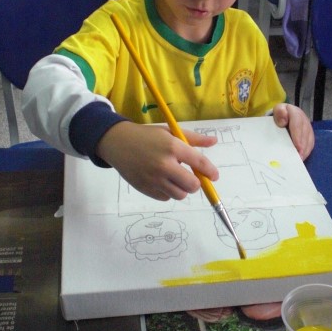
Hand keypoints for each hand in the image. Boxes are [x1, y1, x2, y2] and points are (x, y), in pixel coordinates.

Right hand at [95, 122, 218, 200]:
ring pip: (180, 195)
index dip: (210, 171)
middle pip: (192, 185)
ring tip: (174, 178)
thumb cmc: (147, 136)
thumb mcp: (169, 132)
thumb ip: (193, 139)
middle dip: (195, 183)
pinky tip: (162, 181)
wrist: (117, 143)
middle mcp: (164, 164)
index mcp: (172, 147)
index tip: (214, 176)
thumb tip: (214, 141)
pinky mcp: (145, 188)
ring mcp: (153, 179)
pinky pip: (165, 198)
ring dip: (182, 188)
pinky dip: (168, 192)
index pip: (199, 163)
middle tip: (190, 177)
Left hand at [272, 103, 314, 159]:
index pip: (297, 124)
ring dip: (305, 150)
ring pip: (309, 140)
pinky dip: (306, 152)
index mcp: (296, 113)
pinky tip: (302, 158)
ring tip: (300, 159)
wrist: (285, 114)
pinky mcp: (310, 135)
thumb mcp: (278, 110)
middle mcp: (304, 120)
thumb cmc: (280, 114)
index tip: (298, 146)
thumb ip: (279, 113)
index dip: (298, 136)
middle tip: (299, 157)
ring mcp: (308, 128)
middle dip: (302, 146)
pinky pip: (310, 144)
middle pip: (305, 134)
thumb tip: (283, 122)